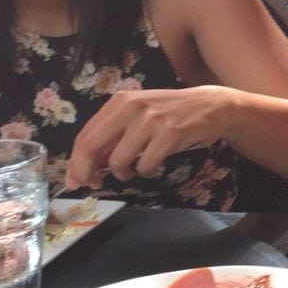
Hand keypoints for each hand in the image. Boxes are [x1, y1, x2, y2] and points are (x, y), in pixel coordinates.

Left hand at [64, 87, 227, 189]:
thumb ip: (114, 135)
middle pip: (92, 147)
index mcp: (120, 101)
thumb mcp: (139, 115)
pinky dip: (147, 170)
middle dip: (87, 171)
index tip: (75, 180)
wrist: (211, 106)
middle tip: (92, 185)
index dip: (76, 162)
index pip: (86, 135)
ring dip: (125, 172)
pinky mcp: (170, 133)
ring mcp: (152, 120)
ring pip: (119, 160)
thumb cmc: (171, 113)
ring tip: (136, 168)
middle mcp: (132, 107)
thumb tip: (88, 166)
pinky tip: (154, 162)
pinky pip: (146, 165)